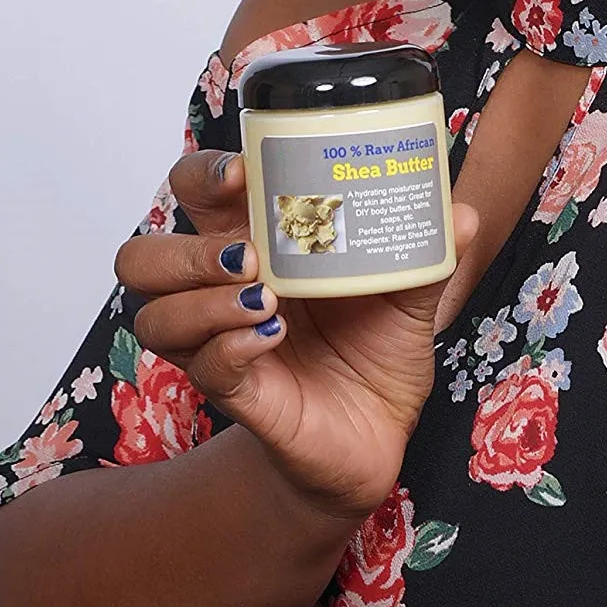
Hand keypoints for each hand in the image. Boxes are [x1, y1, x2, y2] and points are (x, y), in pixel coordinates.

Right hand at [114, 149, 478, 522]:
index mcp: (256, 243)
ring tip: (265, 298)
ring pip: (156, 315)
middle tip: (248, 251)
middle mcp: (224, 290)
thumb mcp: (409, 293)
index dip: (202, 174)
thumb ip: (429, 252)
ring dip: (204, 300)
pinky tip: (270, 337)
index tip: (243, 171)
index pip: (194, 193)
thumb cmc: (376, 348)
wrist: (378, 435)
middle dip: (184, 248)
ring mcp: (221, 344)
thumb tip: (461, 213)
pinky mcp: (237, 394)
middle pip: (144, 257)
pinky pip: (205, 367)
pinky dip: (232, 346)